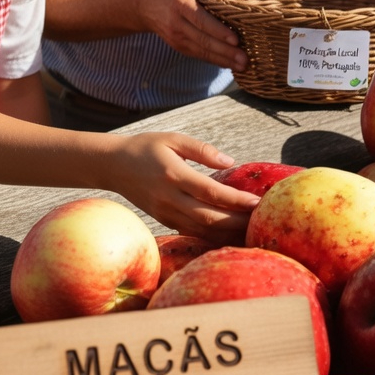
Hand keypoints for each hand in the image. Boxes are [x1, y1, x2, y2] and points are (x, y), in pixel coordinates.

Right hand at [112, 131, 259, 243]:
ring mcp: (165, 212)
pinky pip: (192, 232)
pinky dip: (212, 236)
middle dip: (237, 222)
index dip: (236, 200)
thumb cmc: (146, 148)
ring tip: (251, 230)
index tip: (257, 202)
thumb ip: (202, 150)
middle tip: (261, 221)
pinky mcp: (164, 220)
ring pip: (201, 230)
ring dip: (227, 233)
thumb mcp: (173, 139)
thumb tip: (231, 161)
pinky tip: (230, 235)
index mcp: (174, 174)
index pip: (211, 192)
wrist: (112, 166)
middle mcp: (169, 198)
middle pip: (209, 217)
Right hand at [136, 0, 247, 70]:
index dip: (218, 31)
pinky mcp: (180, 47)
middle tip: (245, 60)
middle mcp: (177, 24)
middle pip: (204, 40)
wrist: (145, 7)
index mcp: (180, 4)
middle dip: (225, 52)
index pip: (201, 20)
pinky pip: (199, 55)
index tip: (235, 40)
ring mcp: (177, 38)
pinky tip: (231, 64)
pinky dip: (215, 61)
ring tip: (243, 66)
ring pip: (202, 51)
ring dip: (223, 60)